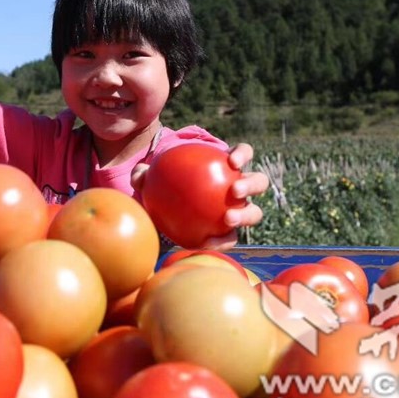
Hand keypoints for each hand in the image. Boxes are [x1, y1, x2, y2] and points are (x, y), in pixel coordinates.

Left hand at [130, 141, 268, 251]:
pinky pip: (230, 238)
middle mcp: (238, 188)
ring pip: (254, 212)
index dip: (243, 154)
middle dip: (251, 184)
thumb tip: (140, 173)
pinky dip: (222, 241)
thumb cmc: (165, 188)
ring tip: (229, 219)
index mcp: (226, 167)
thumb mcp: (152, 181)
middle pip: (258, 182)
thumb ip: (146, 176)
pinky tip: (206, 243)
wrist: (169, 214)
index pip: (242, 154)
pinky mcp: (230, 233)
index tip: (232, 162)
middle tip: (235, 191)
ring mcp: (239, 211)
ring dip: (246, 215)